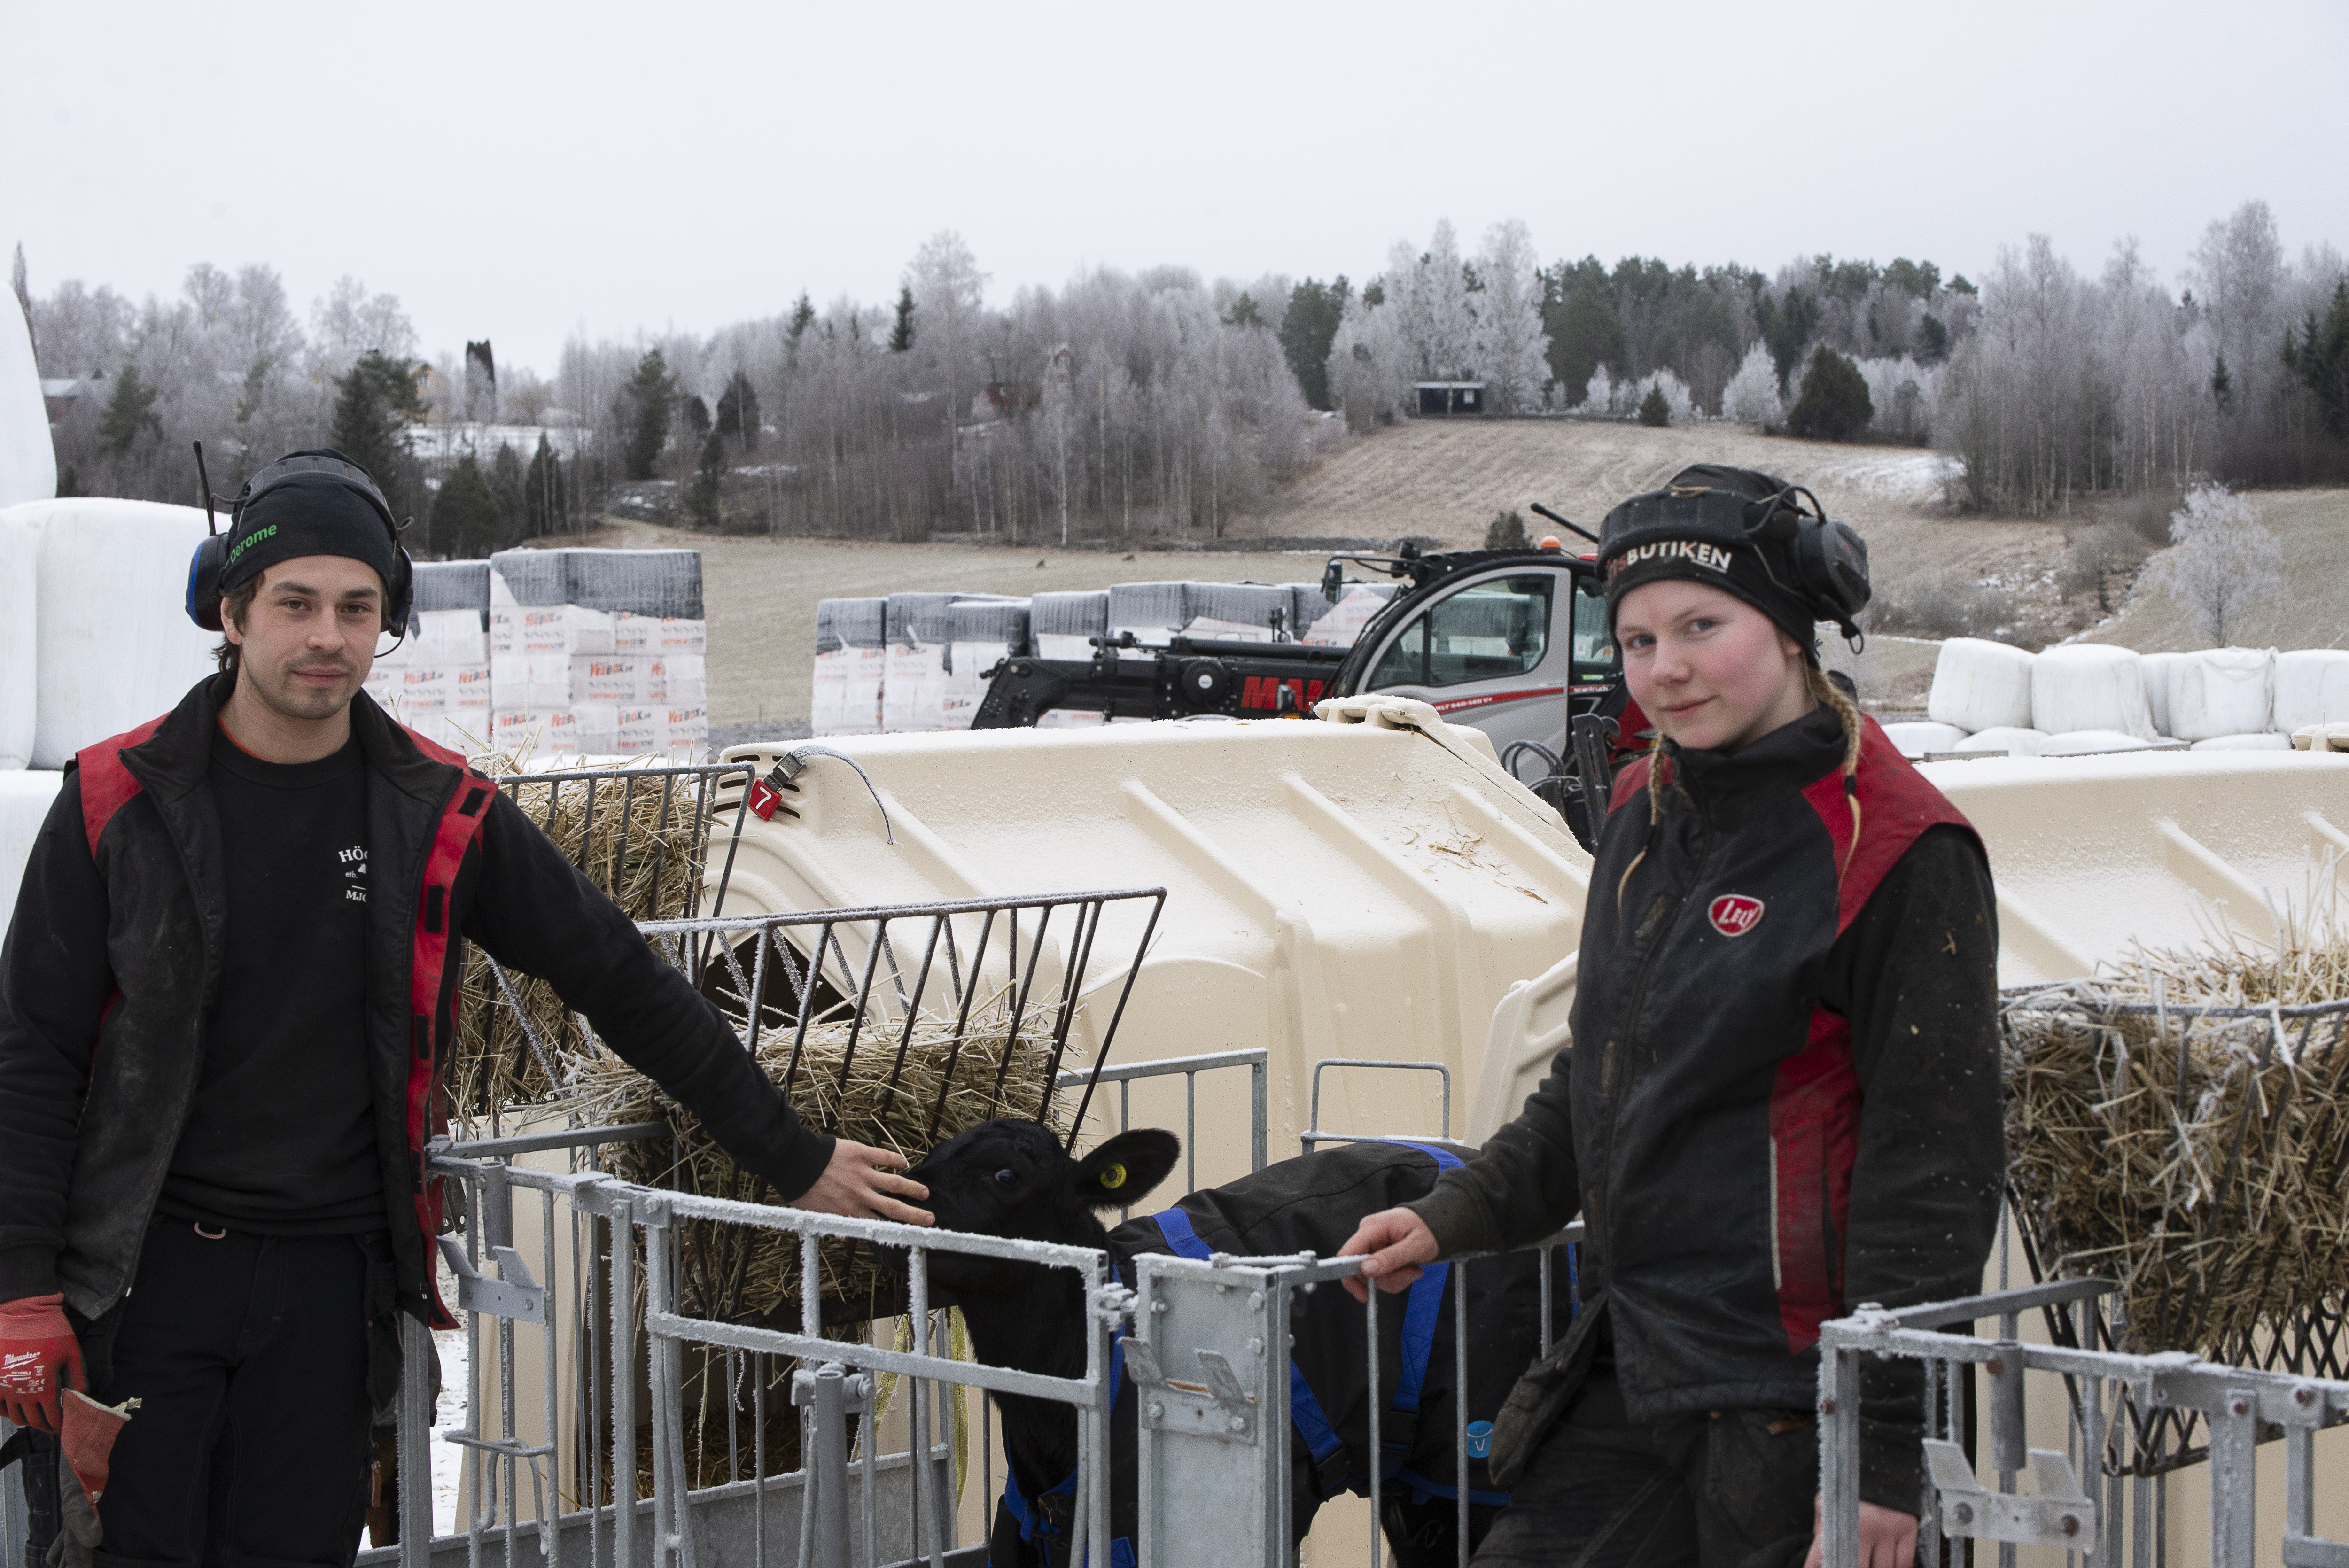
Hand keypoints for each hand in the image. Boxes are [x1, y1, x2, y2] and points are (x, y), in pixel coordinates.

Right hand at [0, 1293, 84, 1434]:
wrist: (23, 1313)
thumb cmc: (51, 1330)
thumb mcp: (71, 1352)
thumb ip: (77, 1377)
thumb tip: (82, 1396)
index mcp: (44, 1386)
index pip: (52, 1416)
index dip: (59, 1425)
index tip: (64, 1427)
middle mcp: (22, 1392)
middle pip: (33, 1421)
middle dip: (45, 1426)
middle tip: (52, 1426)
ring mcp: (5, 1387)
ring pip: (14, 1417)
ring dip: (27, 1421)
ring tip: (36, 1418)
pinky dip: (7, 1412)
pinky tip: (16, 1409)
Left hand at [792, 1139, 932, 1225]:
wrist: (794, 1162)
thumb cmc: (801, 1190)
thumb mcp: (815, 1215)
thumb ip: (833, 1224)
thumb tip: (845, 1236)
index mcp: (849, 1212)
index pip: (879, 1223)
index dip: (896, 1229)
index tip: (910, 1233)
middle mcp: (860, 1196)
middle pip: (894, 1208)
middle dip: (914, 1215)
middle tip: (930, 1219)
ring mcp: (862, 1174)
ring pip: (895, 1182)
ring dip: (912, 1188)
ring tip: (924, 1192)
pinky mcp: (861, 1154)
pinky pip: (884, 1157)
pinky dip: (896, 1160)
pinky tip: (904, 1163)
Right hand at [1336, 1207, 1439, 1302]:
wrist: (1437, 1224)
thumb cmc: (1429, 1229)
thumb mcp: (1415, 1245)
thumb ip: (1390, 1257)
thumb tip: (1366, 1269)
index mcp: (1372, 1227)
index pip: (1347, 1254)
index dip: (1349, 1276)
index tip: (1363, 1294)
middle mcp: (1368, 1235)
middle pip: (1363, 1271)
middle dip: (1388, 1279)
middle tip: (1410, 1273)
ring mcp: (1373, 1246)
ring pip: (1374, 1277)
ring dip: (1396, 1279)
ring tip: (1414, 1269)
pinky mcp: (1378, 1254)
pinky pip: (1381, 1276)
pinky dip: (1397, 1278)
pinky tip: (1410, 1269)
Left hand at [1803, 1494, 1917, 1567]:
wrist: (1877, 1459)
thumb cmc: (1848, 1484)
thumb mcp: (1827, 1501)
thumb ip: (1822, 1530)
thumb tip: (1819, 1559)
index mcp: (1839, 1521)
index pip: (1823, 1558)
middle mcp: (1864, 1529)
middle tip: (1851, 1563)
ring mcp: (1888, 1530)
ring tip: (1870, 1563)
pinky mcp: (1908, 1529)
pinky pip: (1905, 1563)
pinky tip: (1889, 1565)